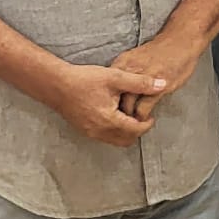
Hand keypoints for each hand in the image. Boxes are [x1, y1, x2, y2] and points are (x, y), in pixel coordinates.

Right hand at [53, 62, 167, 144]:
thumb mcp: (115, 78)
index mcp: (110, 121)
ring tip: (128, 114)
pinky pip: (105, 137)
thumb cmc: (84, 79)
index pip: (136, 130)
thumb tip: (162, 84)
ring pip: (116, 141)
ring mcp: (91, 133)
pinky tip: (113, 114)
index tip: (150, 115)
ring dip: (125, 132)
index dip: (147, 124)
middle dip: (137, 130)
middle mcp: (100, 132)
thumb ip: (140, 83)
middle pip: (127, 140)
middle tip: (141, 116)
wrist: (56, 84)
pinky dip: (114, 130)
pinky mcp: (84, 131)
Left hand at [113, 28, 203, 120]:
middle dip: (115, 111)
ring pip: (127, 106)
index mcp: (122, 63)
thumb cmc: (160, 50)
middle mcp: (129, 71)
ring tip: (131, 123)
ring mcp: (143, 79)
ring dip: (128, 118)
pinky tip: (145, 117)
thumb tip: (116, 85)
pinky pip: (143, 108)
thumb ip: (125, 71)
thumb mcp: (136, 57)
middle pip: (113, 98)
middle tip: (118, 120)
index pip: (107, 87)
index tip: (109, 108)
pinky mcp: (157, 87)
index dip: (108, 100)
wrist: (180, 40)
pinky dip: (142, 116)